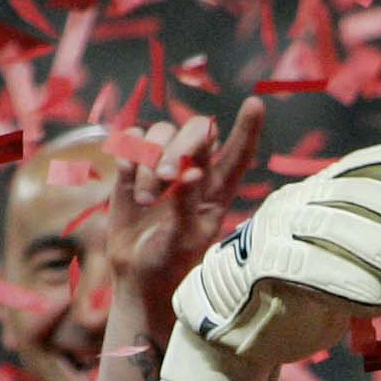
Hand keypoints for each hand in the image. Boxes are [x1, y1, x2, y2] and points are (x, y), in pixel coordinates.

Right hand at [106, 100, 267, 301]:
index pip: (238, 153)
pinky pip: (130, 138)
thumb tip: (193, 172)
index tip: (254, 104)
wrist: (137, 275)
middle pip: (195, 130)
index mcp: (218, 190)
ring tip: (145, 199)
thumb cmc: (170, 263)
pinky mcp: (134, 167)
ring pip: (160, 132)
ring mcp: (162, 165)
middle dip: (179, 146)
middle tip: (165, 176)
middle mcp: (194, 170)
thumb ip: (187, 205)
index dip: (248, 128)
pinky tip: (126, 174)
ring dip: (149, 159)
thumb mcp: (183, 240)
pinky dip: (127, 150)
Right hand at [166, 141, 380, 380]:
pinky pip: (304, 267)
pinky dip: (343, 281)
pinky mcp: (258, 264)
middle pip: (351, 193)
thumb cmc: (304, 294)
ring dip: (376, 245)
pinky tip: (375, 297)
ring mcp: (274, 229)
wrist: (242, 329)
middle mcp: (295, 202)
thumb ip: (380, 240)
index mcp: (317, 193)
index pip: (359, 169)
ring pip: (330, 226)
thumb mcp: (345, 261)